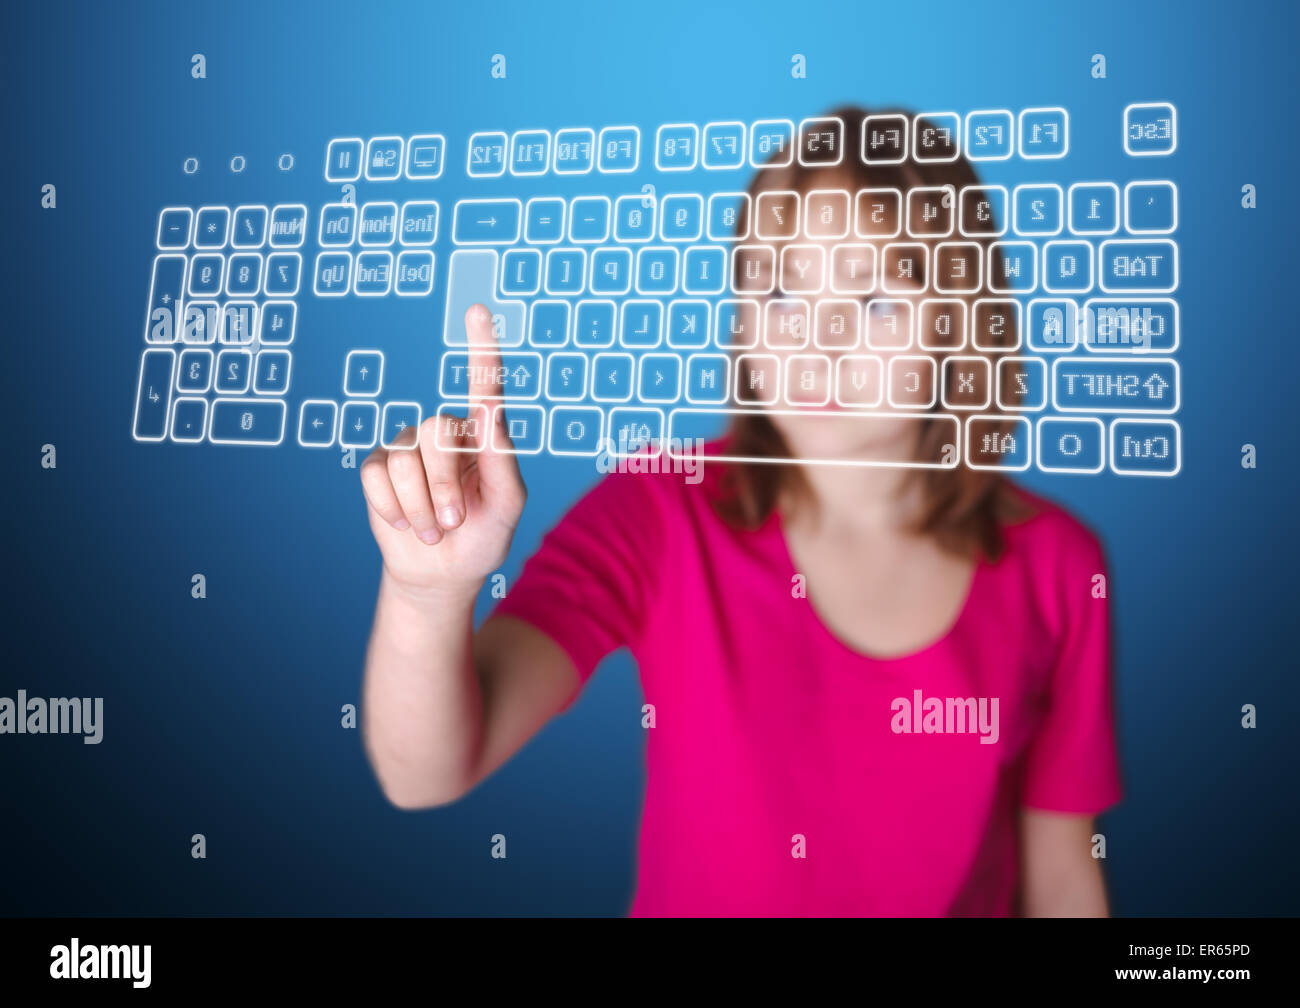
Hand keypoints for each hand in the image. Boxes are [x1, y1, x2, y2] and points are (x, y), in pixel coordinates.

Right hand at [359, 304, 525, 599]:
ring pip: (405, 461)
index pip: (484, 385)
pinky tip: (406, 523)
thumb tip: (488, 411)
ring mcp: (407, 446)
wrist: (442, 574)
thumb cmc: (482, 537)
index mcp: (482, 436)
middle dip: (446, 489)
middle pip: (437, 435)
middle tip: (455, 523)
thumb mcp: (507, 507)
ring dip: (422, 508)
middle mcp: (443, 432)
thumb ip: (502, 461)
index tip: (478, 309)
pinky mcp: (378, 466)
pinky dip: (394, 509)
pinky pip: (376, 476)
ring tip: (434, 530)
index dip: (481, 347)